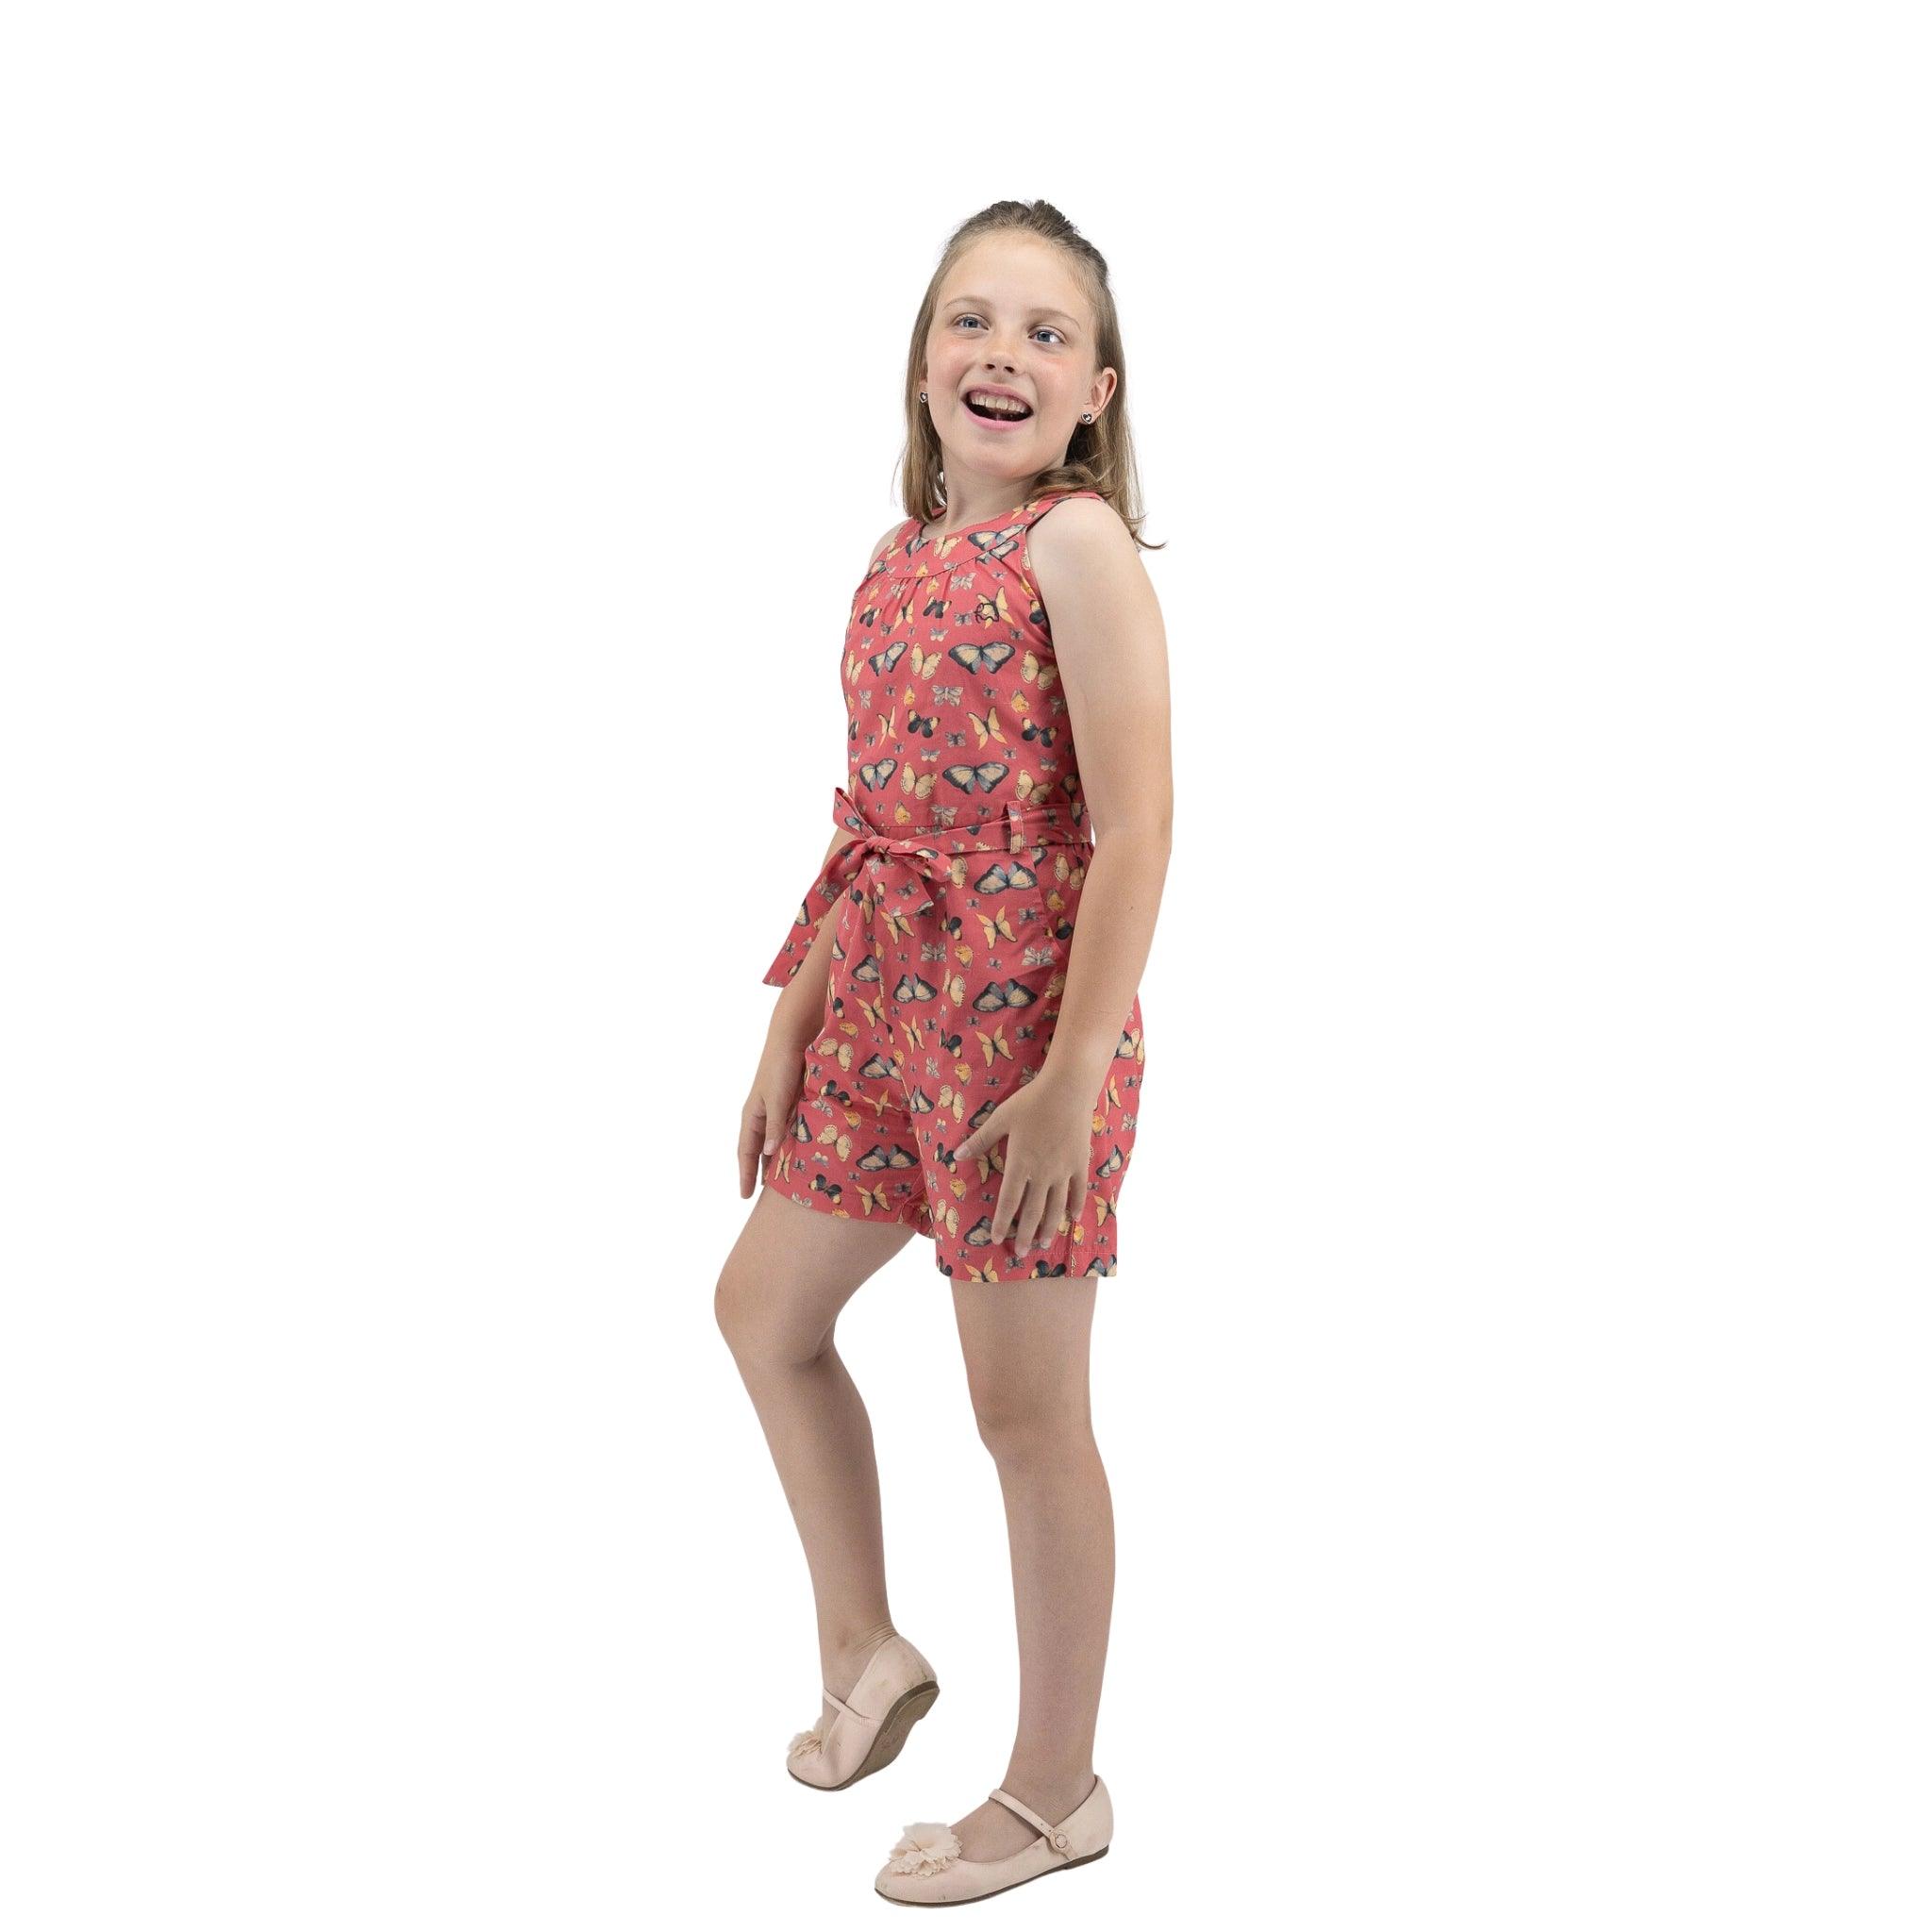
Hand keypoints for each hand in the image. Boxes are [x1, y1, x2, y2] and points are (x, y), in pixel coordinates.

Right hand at [738, 1026, 811, 1199]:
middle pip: (760, 1149)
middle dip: (761, 1171)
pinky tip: (803, 1153)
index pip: (746, 1151)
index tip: (745, 1196)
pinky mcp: (793, 1101)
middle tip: (765, 1195)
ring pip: (776, 1140)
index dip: (746, 1174)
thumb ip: (775, 1126)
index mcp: (752, 1114)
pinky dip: (794, 1143)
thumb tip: (768, 1154)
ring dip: (778, 1159)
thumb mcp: (778, 1099)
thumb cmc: (781, 1067)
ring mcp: (778, 1108)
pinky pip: (791, 1129)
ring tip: (784, 1180)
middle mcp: (763, 1113)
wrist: (793, 1036)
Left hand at [950, 1070, 1095, 1255]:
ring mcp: (1063, 1170)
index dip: (1001, 1222)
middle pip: (1032, 1211)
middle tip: (1021, 1253)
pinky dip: (1074, 1206)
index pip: (1008, 1201)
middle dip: (1025, 1234)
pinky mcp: (1080, 1163)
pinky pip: (1078, 1191)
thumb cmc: (1030, 1102)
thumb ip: (980, 1140)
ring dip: (1048, 1227)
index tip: (996, 1239)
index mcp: (1020, 1164)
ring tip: (1043, 1244)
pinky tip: (1071, 1219)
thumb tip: (956, 1156)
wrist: (1067, 1089)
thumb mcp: (1000, 1119)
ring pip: (1056, 1207)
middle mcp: (1042, 1173)